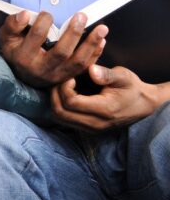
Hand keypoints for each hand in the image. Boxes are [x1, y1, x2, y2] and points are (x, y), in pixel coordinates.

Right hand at [0, 11, 106, 86]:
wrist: (22, 74)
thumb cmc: (16, 50)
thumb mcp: (7, 37)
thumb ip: (13, 24)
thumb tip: (25, 14)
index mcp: (25, 57)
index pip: (37, 37)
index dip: (44, 22)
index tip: (47, 13)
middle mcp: (42, 69)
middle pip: (62, 51)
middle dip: (74, 32)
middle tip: (81, 16)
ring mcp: (57, 75)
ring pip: (78, 62)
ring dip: (91, 44)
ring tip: (102, 28)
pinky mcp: (68, 77)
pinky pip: (85, 67)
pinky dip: (95, 54)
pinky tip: (101, 41)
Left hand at [51, 64, 165, 131]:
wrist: (144, 105)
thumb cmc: (132, 88)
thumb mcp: (123, 76)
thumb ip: (107, 74)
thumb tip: (91, 70)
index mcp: (104, 110)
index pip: (70, 102)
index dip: (64, 86)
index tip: (70, 75)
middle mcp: (95, 124)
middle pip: (60, 112)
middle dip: (54, 93)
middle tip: (62, 79)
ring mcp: (91, 129)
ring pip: (59, 118)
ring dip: (55, 100)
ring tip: (63, 86)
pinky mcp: (88, 129)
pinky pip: (65, 120)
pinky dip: (60, 106)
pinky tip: (66, 94)